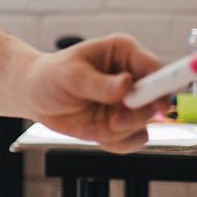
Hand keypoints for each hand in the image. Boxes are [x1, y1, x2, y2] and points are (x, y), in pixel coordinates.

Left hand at [19, 34, 166, 152]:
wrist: (35, 95)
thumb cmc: (51, 76)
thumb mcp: (71, 75)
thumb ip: (99, 83)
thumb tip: (126, 85)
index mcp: (124, 54)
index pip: (156, 69)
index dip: (162, 87)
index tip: (156, 104)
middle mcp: (132, 78)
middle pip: (158, 101)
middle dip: (137, 115)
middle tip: (114, 120)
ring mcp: (128, 104)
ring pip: (144, 125)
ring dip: (121, 132)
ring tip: (94, 125)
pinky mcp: (121, 125)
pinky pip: (132, 141)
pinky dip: (115, 143)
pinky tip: (94, 132)